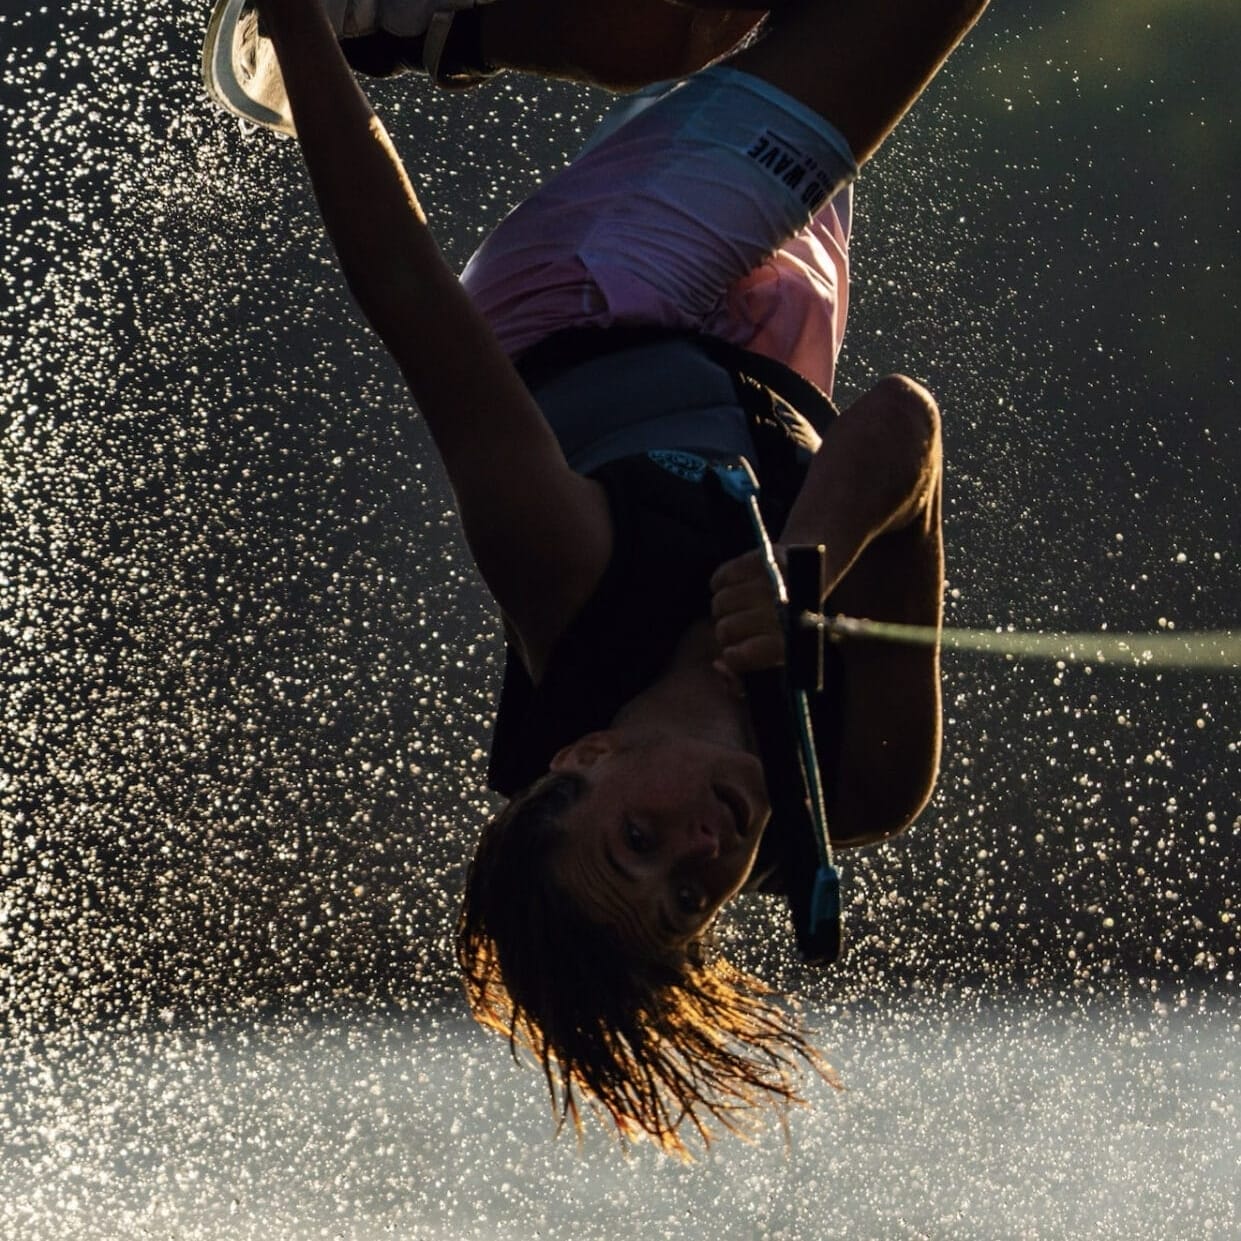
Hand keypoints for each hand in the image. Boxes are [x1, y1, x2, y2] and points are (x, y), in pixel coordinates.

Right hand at [709, 546, 786, 683]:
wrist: (808, 578)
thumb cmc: (784, 627)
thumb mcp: (772, 657)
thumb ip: (743, 677)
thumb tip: (719, 665)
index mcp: (788, 641)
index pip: (742, 655)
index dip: (733, 656)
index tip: (733, 651)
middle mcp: (782, 611)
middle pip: (726, 629)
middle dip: (725, 631)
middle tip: (736, 627)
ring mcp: (773, 582)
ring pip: (720, 602)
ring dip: (722, 607)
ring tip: (737, 607)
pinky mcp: (764, 558)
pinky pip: (721, 576)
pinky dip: (720, 582)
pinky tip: (732, 586)